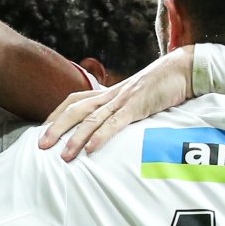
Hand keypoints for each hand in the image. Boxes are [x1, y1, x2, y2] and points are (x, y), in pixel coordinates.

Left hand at [38, 46, 195, 160]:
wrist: (184, 68)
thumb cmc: (161, 85)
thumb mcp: (137, 98)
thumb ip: (122, 111)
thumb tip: (112, 127)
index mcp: (109, 92)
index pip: (74, 99)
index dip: (56, 114)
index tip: (43, 130)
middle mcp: (111, 94)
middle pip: (75, 108)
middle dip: (55, 127)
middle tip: (40, 146)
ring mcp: (123, 99)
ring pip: (92, 118)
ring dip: (75, 138)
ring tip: (63, 157)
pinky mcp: (138, 105)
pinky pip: (116, 122)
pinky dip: (101, 136)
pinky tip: (91, 149)